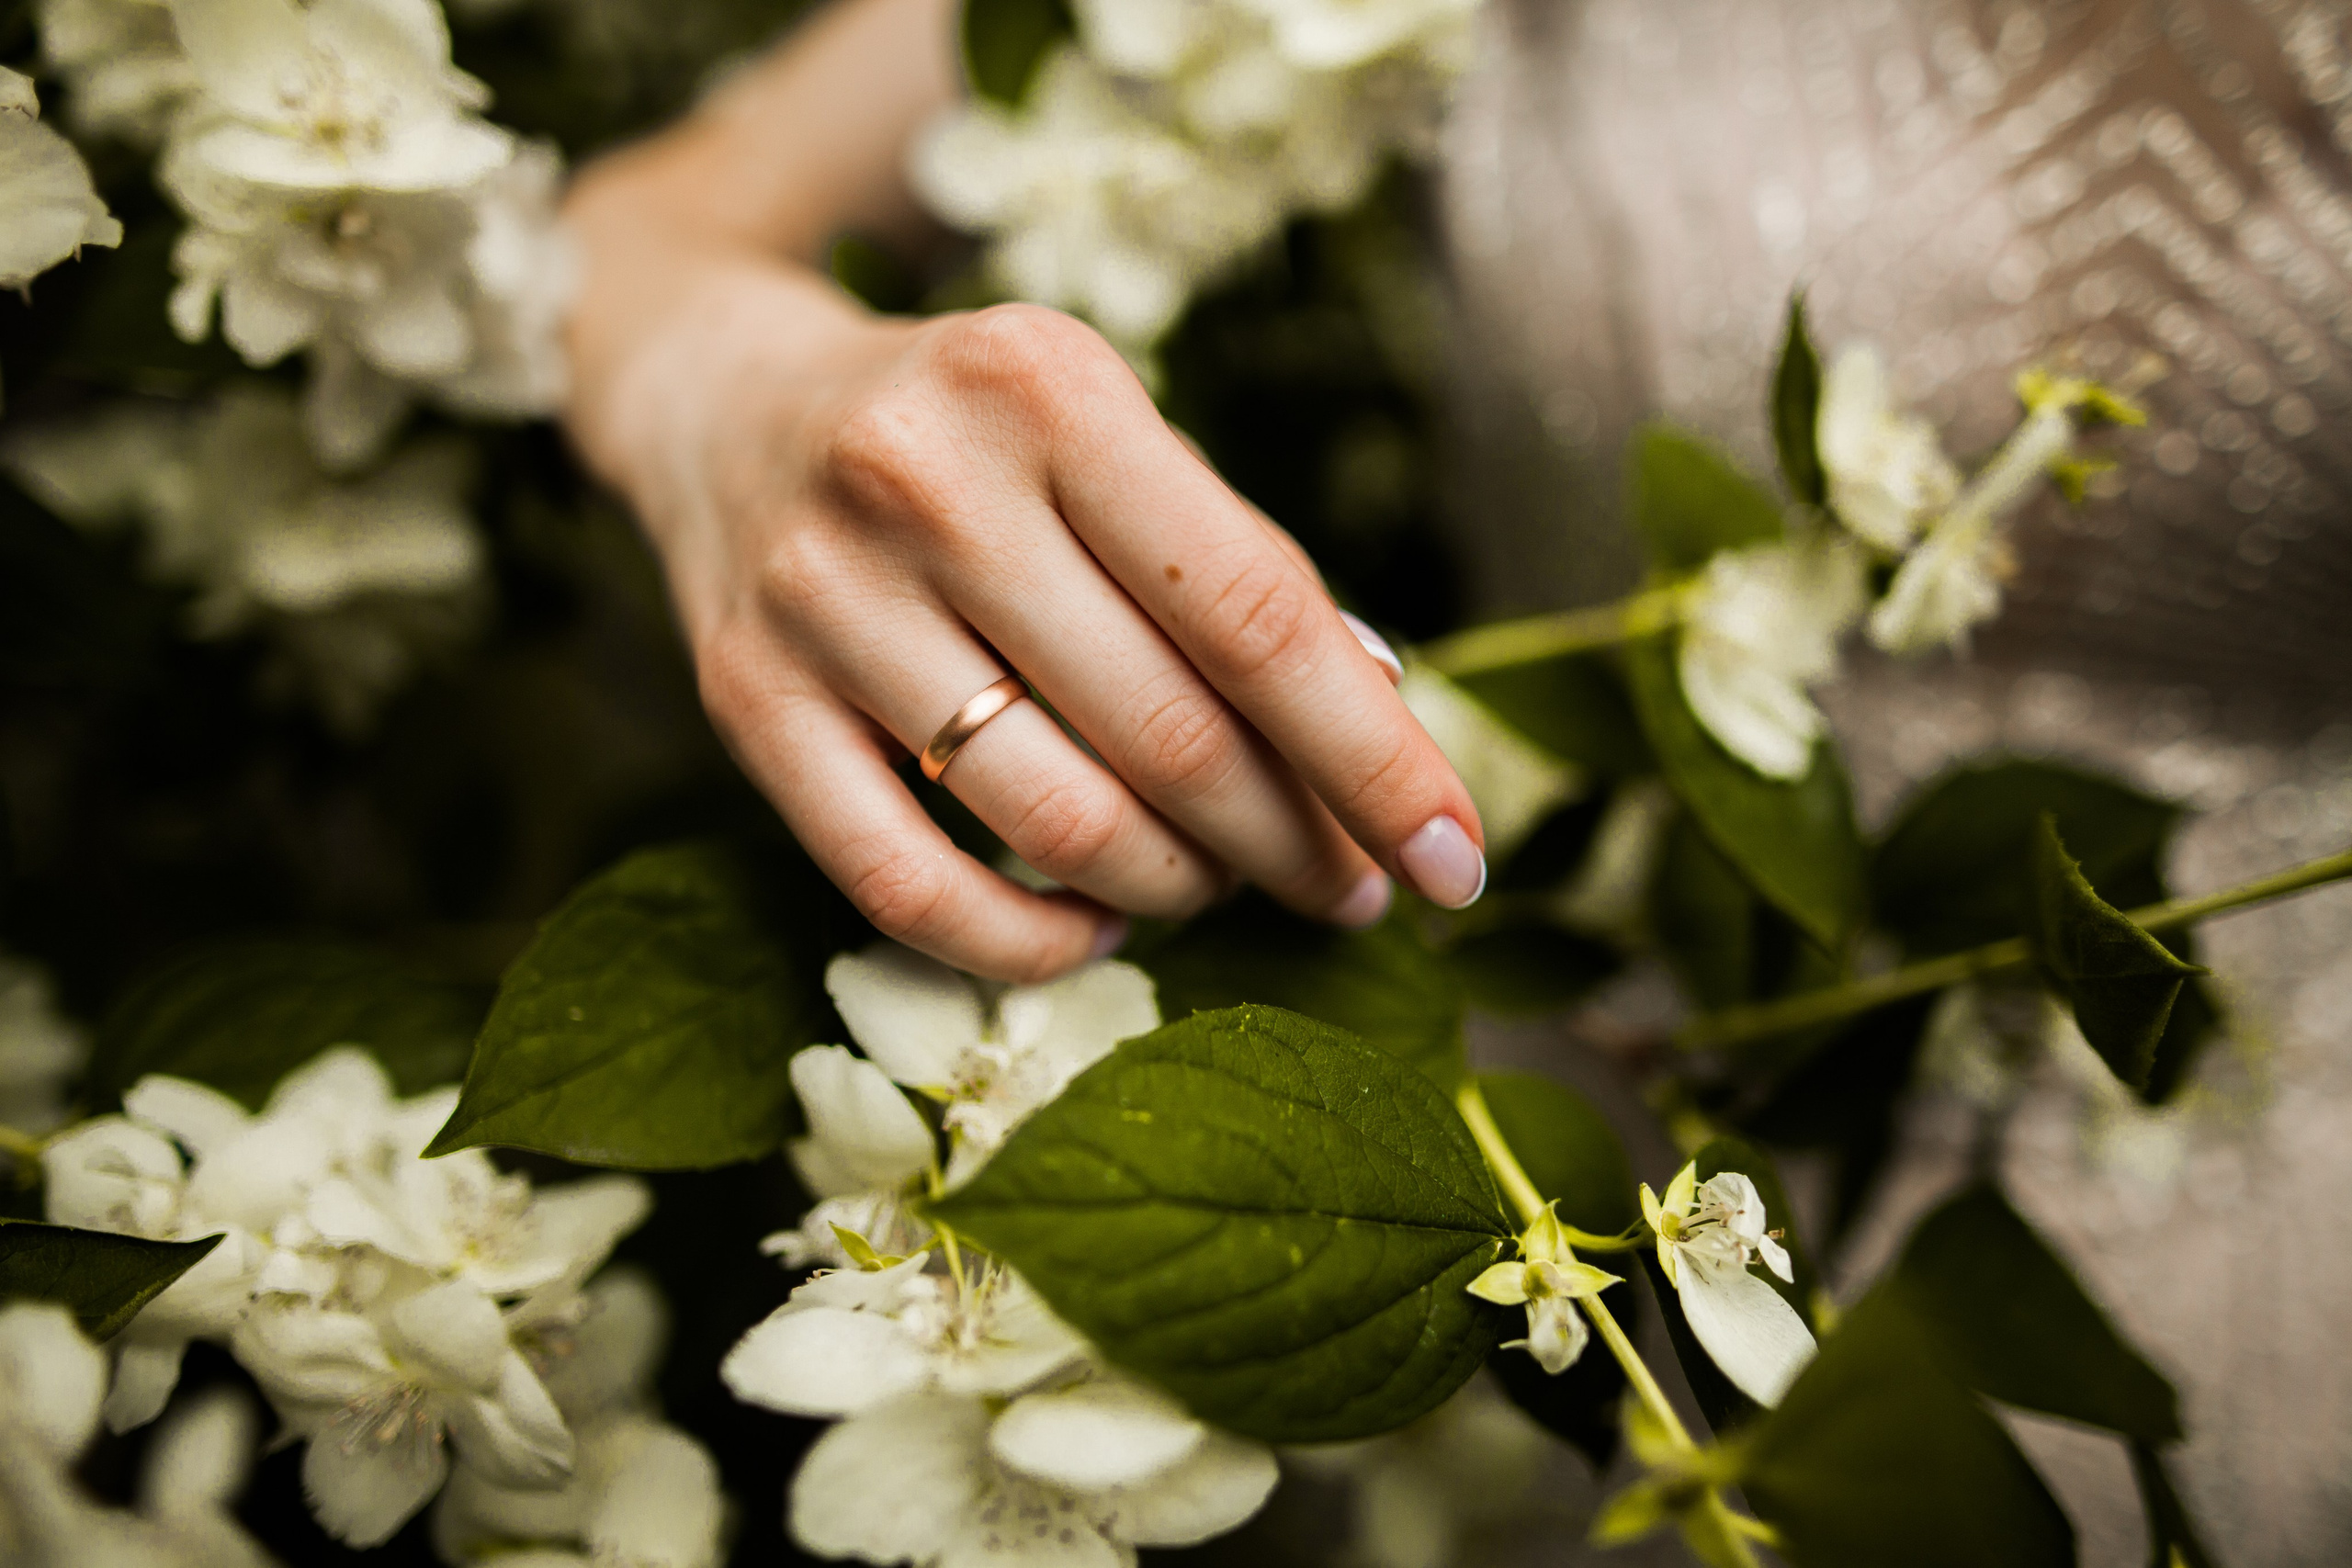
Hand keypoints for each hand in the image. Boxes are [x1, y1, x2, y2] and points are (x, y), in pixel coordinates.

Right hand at [566, 232, 1483, 980]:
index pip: (1259, 617)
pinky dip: (1028, 943)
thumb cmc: (971, 435)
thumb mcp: (1108, 435)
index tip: (1457, 860)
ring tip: (1215, 882)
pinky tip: (1091, 925)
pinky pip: (909, 889)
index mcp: (1053, 390)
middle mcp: (927, 482)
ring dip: (1177, 888)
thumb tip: (1381, 720)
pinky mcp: (746, 701)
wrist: (723, 403)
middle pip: (1172, 736)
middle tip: (1347, 888)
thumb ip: (1231, 566)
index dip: (1377, 760)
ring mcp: (824, 598)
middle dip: (1294, 844)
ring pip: (1057, 822)